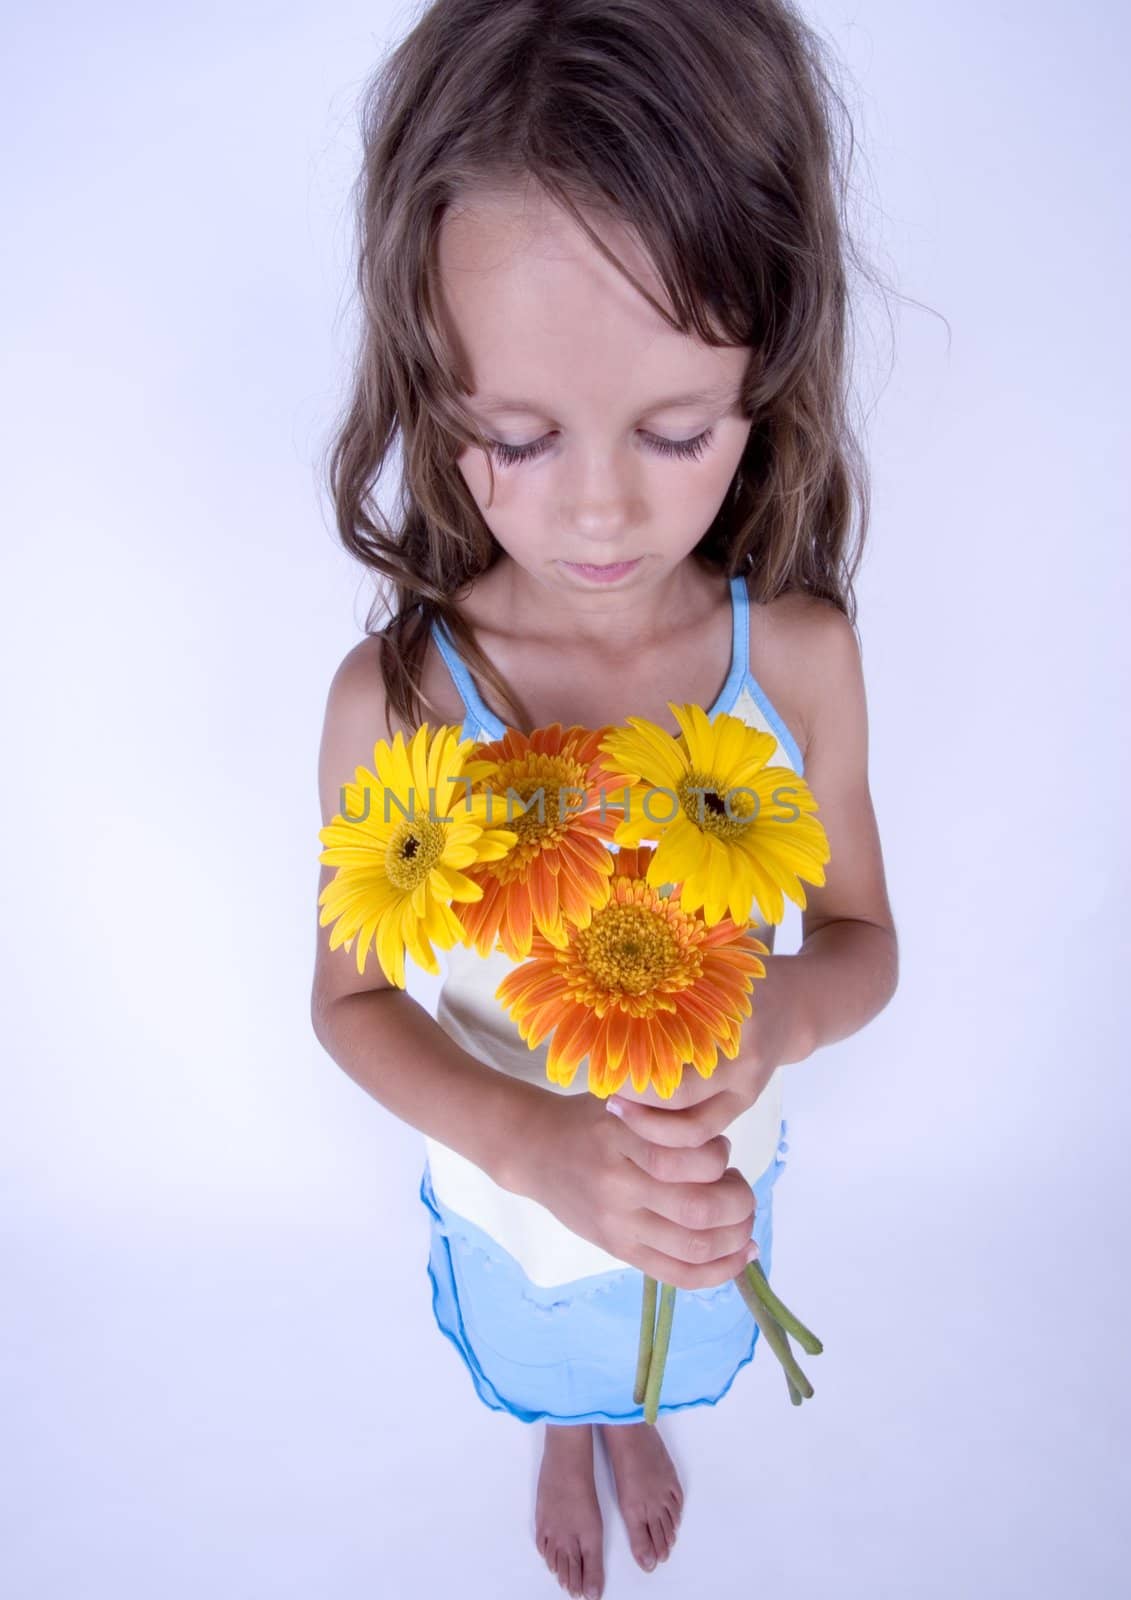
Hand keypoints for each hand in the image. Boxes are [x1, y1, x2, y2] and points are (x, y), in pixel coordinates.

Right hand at [512, 1088, 757, 1291]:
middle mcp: (618, 1185)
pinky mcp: (618, 1250)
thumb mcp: (624, 1102)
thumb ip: (666, 1120)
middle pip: (697, 1207)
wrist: (534, 1150)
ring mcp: (617, 1224)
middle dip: (738, 1200)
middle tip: (738, 1186)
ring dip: (735, 1234)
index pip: (688, 1156)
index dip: (719, 1155)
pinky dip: (719, 1270)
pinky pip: (677, 1274)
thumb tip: (724, 1151)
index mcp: (621, 1138)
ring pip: (694, 1245)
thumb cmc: (587, 1121)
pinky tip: (740, 1255)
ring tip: (740, 1217)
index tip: (720, 1148)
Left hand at [608, 954, 799, 1147]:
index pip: (675, 1062)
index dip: (634, 1074)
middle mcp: (743, 1065)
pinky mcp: (744, 1105)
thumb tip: (605, 997)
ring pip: (695, 1131)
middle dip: (639, 1109)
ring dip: (652, 1130)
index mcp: (733, 1025)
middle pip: (682, 1107)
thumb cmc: (739, 981)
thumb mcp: (710, 972)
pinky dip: (672, 1132)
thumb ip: (671, 985)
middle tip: (606, 1096)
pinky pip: (705, 1131)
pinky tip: (644, 1116)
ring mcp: (746, 1091)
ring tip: (619, 1111)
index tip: (601, 1066)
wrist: (795, 1006)